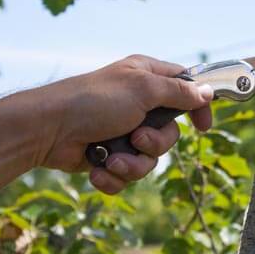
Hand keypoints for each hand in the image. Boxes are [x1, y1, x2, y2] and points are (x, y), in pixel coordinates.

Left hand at [37, 55, 212, 193]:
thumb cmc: (94, 101)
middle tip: (136, 137)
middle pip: (170, 133)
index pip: (185, 89)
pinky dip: (115, 175)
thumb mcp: (143, 89)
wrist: (47, 130)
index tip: (203, 127)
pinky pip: (128, 174)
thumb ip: (179, 92)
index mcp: (147, 78)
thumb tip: (207, 92)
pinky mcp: (110, 155)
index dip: (197, 107)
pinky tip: (98, 168)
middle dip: (154, 143)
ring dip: (133, 164)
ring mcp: (123, 131)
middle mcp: (138, 104)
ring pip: (150, 158)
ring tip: (111, 159)